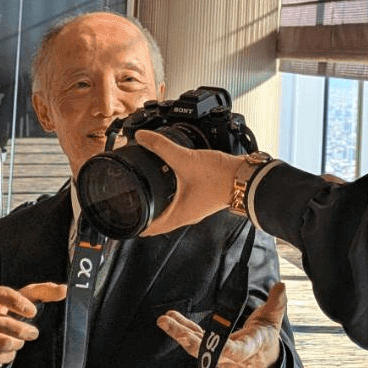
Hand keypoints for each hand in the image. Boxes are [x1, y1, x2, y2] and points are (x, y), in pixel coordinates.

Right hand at [0, 282, 66, 365]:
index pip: (3, 295)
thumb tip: (65, 290)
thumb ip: (45, 292)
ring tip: (20, 341)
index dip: (18, 303)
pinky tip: (10, 350)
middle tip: (34, 333)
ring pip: (1, 343)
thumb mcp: (26, 297)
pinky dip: (8, 356)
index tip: (33, 312)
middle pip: (2, 324)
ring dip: (16, 344)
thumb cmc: (10, 308)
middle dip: (22, 331)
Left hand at [133, 130, 247, 236]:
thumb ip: (162, 147)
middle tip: (129, 201)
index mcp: (178, 215)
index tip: (122, 218)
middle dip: (142, 213)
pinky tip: (171, 180)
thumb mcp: (185, 159)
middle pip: (157, 222)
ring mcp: (195, 208)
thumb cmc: (220, 177)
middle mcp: (186, 216)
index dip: (132, 225)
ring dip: (157, 205)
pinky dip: (170, 196)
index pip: (148, 230)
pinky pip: (180, 202)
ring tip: (145, 191)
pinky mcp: (201, 199)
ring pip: (169, 211)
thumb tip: (142, 138)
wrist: (245, 178)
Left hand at [157, 282, 286, 367]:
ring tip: (164, 320)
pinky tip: (170, 318)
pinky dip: (182, 328)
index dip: (225, 349)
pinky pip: (194, 339)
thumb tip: (281, 285)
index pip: (236, 351)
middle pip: (207, 350)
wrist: (262, 359)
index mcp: (249, 347)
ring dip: (179, 333)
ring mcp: (218, 354)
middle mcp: (230, 355)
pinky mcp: (211, 348)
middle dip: (187, 338)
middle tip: (170, 325)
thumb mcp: (273, 319)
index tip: (214, 344)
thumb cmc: (267, 337)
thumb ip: (276, 303)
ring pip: (196, 346)